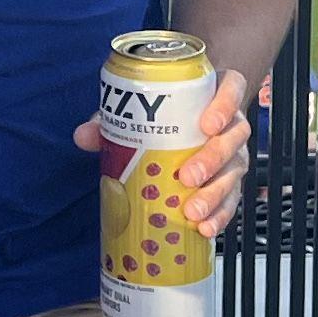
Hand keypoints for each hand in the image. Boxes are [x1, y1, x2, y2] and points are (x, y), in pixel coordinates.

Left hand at [71, 66, 254, 241]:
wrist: (186, 126)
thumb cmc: (168, 111)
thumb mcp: (141, 109)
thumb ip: (113, 118)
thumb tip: (83, 136)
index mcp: (216, 94)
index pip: (232, 89)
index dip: (224, 105)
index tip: (207, 124)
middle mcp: (231, 124)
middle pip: (234, 137)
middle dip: (212, 159)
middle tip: (187, 176)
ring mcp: (233, 154)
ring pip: (234, 172)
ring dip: (215, 194)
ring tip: (191, 210)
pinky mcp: (230, 182)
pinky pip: (231, 200)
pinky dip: (219, 216)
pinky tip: (204, 228)